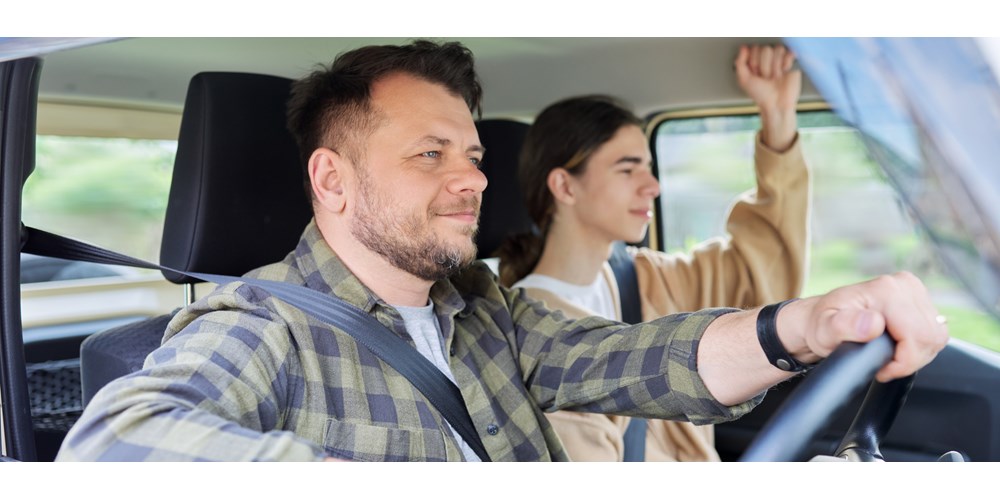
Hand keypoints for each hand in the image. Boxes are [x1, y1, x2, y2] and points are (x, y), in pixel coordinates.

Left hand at [735, 44, 800, 151]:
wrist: (776, 104)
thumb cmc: (761, 94)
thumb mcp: (744, 80)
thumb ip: (740, 63)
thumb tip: (743, 47)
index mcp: (756, 60)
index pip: (754, 48)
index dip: (754, 62)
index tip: (755, 74)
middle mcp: (768, 57)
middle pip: (766, 49)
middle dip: (764, 66)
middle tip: (766, 77)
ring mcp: (780, 58)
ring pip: (778, 50)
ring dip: (775, 67)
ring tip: (775, 77)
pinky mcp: (792, 61)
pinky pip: (789, 53)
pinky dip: (786, 64)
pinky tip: (784, 72)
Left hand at [777, 271, 949, 381]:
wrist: (822, 319)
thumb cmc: (823, 325)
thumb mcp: (825, 329)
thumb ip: (844, 326)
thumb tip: (872, 323)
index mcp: (886, 289)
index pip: (918, 336)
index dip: (903, 362)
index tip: (881, 368)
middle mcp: (903, 285)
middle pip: (931, 337)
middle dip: (909, 360)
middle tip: (883, 364)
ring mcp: (913, 291)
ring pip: (937, 336)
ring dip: (915, 354)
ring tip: (887, 355)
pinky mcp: (919, 300)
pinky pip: (935, 332)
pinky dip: (919, 347)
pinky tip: (897, 347)